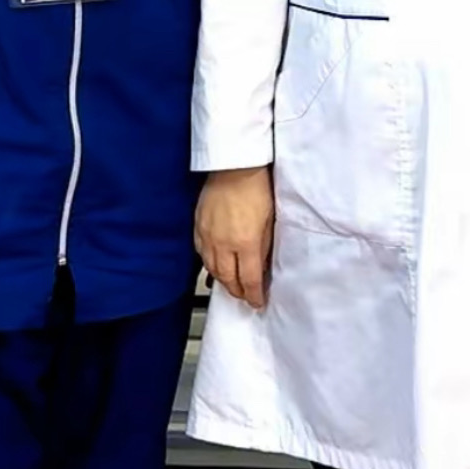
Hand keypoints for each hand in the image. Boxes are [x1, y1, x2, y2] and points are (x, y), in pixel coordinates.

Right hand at [195, 165, 274, 311]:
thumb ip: (264, 246)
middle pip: (228, 279)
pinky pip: (201, 254)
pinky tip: (215, 265)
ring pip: (213, 269)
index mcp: (246, 243)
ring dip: (223, 281)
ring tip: (231, 285)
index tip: (257, 302)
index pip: (249, 280)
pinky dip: (209, 264)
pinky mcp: (198, 227)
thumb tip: (261, 265)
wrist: (234, 166)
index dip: (254, 295)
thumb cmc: (255, 187)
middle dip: (237, 291)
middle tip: (245, 296)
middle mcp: (224, 244)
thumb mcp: (270, 220)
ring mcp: (208, 236)